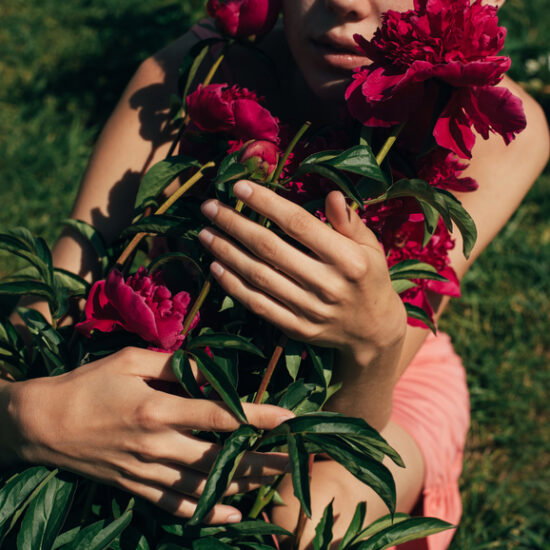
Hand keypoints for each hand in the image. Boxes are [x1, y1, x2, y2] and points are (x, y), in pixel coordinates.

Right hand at [5, 348, 292, 522]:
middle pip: (222, 457)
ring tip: (276, 481)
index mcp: (158, 408)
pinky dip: (207, 513)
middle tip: (298, 460)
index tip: (290, 419)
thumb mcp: (130, 360)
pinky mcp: (137, 486)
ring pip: (206, 484)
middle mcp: (158, 444)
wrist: (43, 424)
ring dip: (244, 484)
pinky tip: (233, 516)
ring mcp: (148, 471)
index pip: (220, 415)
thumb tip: (210, 367)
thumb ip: (173, 363)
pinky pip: (177, 505)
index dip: (258, 417)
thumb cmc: (88, 384)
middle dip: (264, 459)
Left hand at [198, 180, 405, 365]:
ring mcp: (309, 310)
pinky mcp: (296, 328)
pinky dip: (234, 286)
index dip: (266, 203)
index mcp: (348, 259)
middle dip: (235, 224)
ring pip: (259, 276)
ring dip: (227, 252)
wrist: (373, 331)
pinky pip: (258, 305)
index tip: (240, 187)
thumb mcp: (370, 248)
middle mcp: (327, 285)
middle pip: (270, 249)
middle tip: (209, 207)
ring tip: (205, 233)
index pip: (299, 224)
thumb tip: (331, 194)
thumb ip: (349, 223)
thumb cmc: (370, 279)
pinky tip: (215, 266)